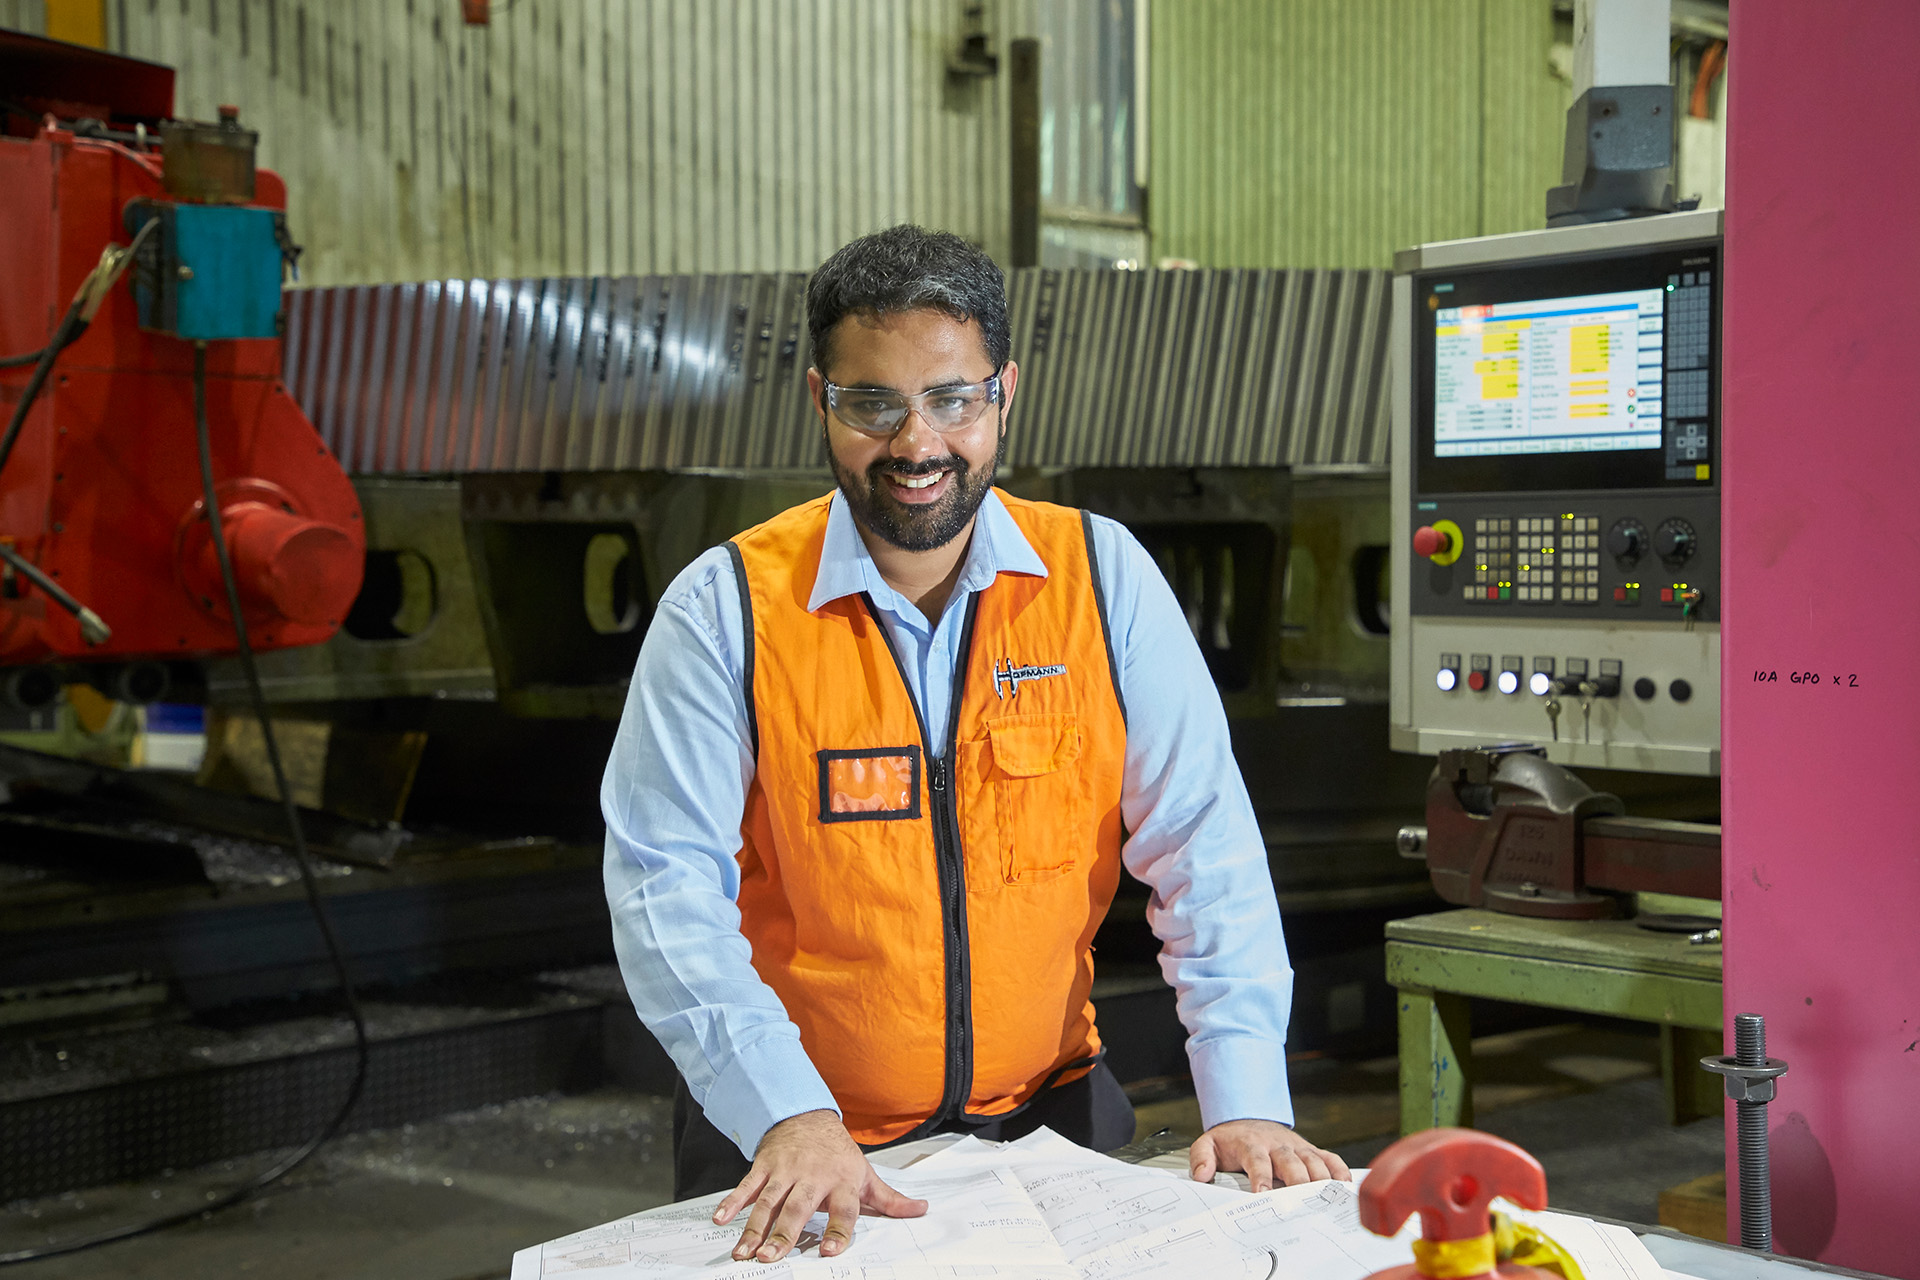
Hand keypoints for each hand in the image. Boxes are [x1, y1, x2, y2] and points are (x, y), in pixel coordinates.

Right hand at [712, 1110, 927, 1261]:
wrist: (807, 1114)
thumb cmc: (839, 1152)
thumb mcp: (865, 1173)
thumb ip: (889, 1199)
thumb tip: (921, 1210)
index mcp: (841, 1181)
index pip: (843, 1210)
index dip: (837, 1230)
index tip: (830, 1251)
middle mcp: (813, 1176)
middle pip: (798, 1208)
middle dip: (784, 1233)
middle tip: (771, 1258)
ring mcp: (785, 1171)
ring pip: (768, 1202)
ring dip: (754, 1227)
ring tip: (744, 1252)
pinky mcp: (764, 1166)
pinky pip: (746, 1185)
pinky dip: (732, 1201)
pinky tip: (719, 1219)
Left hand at [1189, 1118, 1351, 1190]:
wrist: (1248, 1117)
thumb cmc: (1231, 1139)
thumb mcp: (1208, 1143)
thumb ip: (1201, 1157)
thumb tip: (1201, 1174)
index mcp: (1252, 1144)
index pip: (1257, 1161)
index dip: (1261, 1177)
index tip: (1263, 1194)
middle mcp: (1277, 1145)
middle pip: (1291, 1162)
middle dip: (1298, 1182)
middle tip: (1302, 1202)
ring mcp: (1296, 1147)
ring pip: (1313, 1160)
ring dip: (1321, 1179)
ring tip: (1327, 1199)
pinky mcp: (1310, 1149)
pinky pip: (1329, 1157)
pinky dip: (1339, 1170)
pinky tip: (1345, 1186)